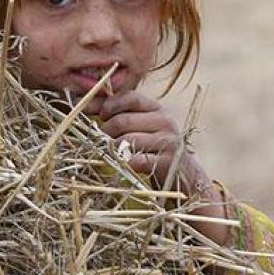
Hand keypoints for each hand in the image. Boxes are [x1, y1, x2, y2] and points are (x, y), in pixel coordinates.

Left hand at [97, 91, 230, 244]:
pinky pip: (137, 160)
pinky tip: (124, 164)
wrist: (186, 176)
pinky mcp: (167, 162)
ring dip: (112, 149)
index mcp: (158, 109)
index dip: (110, 104)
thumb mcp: (145, 127)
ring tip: (110, 154)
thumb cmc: (156, 150)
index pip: (131, 97)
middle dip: (105, 131)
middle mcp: (165, 122)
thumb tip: (87, 105)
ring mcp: (168, 141)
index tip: (101, 115)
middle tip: (100, 140)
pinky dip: (125, 163)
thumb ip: (123, 115)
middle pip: (123, 120)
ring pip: (127, 140)